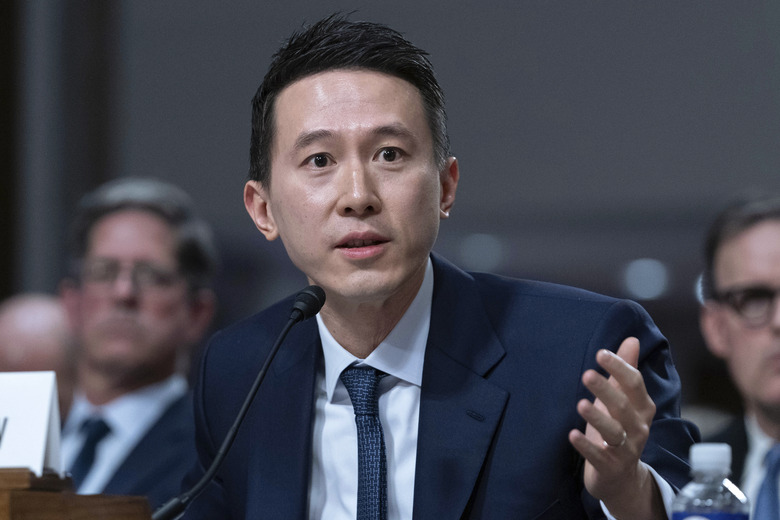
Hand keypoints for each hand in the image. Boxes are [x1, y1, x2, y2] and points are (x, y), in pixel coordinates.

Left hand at [568, 337, 663, 518]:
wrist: (622, 478)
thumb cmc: (619, 429)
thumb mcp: (623, 400)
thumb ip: (625, 371)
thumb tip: (632, 339)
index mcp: (642, 408)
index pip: (635, 384)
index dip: (620, 368)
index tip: (601, 353)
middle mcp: (638, 428)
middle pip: (624, 406)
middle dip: (606, 390)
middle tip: (587, 374)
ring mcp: (625, 449)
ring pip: (614, 432)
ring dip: (598, 418)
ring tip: (581, 404)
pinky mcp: (610, 467)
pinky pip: (598, 456)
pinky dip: (586, 446)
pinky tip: (571, 435)